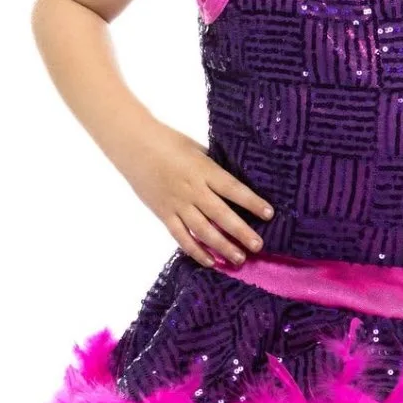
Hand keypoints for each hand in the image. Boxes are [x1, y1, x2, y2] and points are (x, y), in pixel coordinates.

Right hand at [118, 121, 274, 267]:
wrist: (133, 144)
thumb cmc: (169, 141)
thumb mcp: (197, 149)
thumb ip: (214, 168)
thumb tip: (234, 185)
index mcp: (204, 170)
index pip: (233, 189)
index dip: (252, 202)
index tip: (269, 214)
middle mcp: (193, 189)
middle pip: (221, 215)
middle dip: (241, 232)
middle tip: (258, 246)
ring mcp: (177, 204)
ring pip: (203, 230)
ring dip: (222, 246)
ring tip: (239, 258)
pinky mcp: (164, 214)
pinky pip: (181, 236)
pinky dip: (195, 251)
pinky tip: (210, 261)